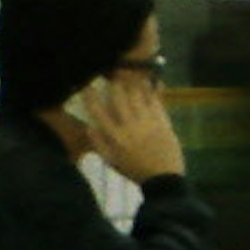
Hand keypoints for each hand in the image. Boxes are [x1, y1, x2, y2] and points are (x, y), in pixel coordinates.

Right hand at [75, 69, 185, 183]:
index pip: (98, 111)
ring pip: (137, 95)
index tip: (87, 84)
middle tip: (112, 72)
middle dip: (114, 82)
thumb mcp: (111, 161)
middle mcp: (129, 125)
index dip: (91, 96)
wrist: (163, 178)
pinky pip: (155, 101)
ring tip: (129, 71)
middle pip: (118, 97)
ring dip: (132, 81)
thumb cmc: (135, 170)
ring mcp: (147, 121)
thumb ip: (98, 143)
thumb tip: (88, 126)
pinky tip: (150, 81)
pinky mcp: (163, 121)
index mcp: (114, 136)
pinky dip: (152, 90)